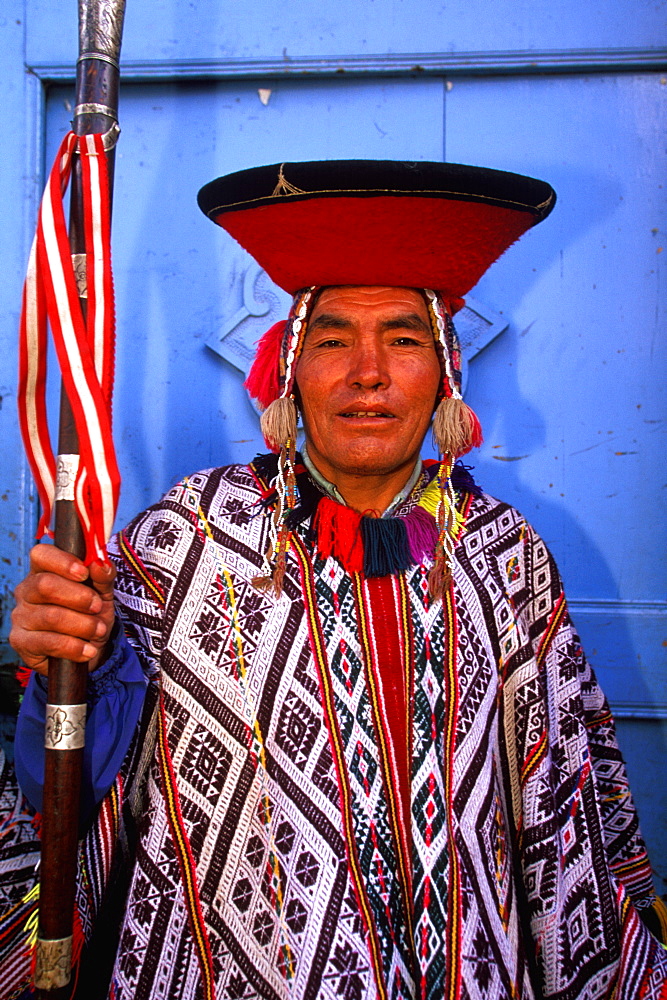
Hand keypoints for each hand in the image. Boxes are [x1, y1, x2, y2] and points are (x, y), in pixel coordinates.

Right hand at [10, 544, 115, 675]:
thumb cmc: (90, 614)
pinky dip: (75, 647)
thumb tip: (100, 563)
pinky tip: (88, 650)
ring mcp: (20, 616)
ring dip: (83, 625)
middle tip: (97, 607)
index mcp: (43, 571)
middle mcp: (26, 591)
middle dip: (79, 597)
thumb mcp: (103, 593)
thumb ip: (103, 576)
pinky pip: (49, 642)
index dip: (63, 561)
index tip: (84, 572)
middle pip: (45, 584)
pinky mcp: (21, 641)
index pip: (41, 554)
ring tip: (99, 630)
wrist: (87, 650)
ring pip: (51, 616)